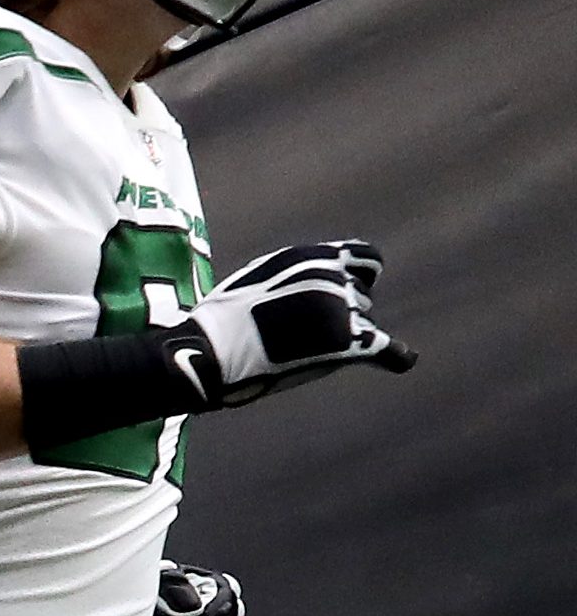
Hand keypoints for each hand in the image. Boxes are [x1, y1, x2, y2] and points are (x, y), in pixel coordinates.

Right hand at [159, 239, 415, 408]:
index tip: (341, 291)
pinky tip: (403, 359)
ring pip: (363, 322)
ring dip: (343, 333)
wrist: (213, 351)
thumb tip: (324, 277)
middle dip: (341, 310)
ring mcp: (345, 310)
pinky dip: (396, 356)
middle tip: (300, 331)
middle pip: (362, 295)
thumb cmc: (226, 318)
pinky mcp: (348, 344)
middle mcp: (337, 277)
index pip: (365, 259)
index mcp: (316, 255)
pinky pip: (387, 351)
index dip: (355, 276)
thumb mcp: (262, 275)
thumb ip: (299, 272)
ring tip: (303, 347)